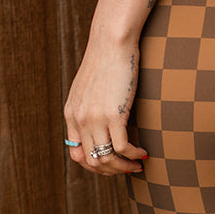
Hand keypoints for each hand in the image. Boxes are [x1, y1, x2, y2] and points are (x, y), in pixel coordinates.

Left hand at [64, 38, 148, 177]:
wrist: (111, 43)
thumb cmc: (105, 61)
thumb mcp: (87, 88)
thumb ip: (87, 108)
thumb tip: (99, 124)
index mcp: (71, 114)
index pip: (77, 155)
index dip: (96, 165)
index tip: (113, 163)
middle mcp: (79, 120)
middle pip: (92, 161)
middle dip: (112, 170)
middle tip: (128, 168)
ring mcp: (95, 118)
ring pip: (107, 159)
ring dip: (124, 167)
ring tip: (137, 165)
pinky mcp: (113, 115)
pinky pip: (122, 147)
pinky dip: (134, 155)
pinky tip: (143, 153)